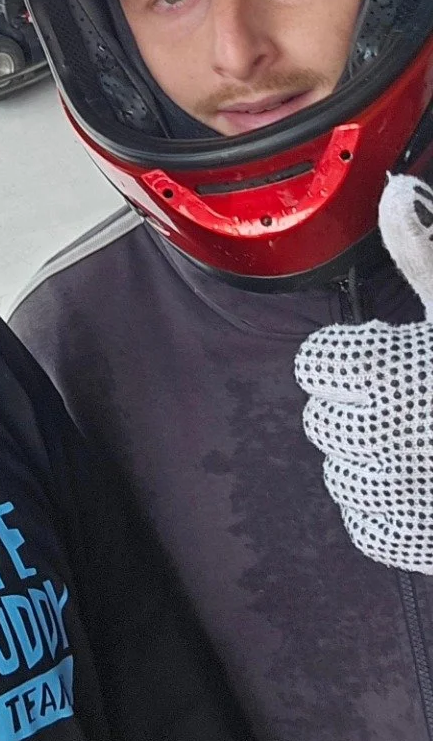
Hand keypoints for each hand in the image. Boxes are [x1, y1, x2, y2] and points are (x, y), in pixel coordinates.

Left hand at [295, 175, 432, 572]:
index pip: (319, 366)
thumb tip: (397, 194)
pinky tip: (421, 486)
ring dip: (369, 460)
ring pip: (343, 477)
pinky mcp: (432, 546)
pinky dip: (386, 511)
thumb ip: (426, 251)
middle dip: (357, 407)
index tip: (381, 353)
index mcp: (404, 372)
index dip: (347, 358)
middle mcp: (403, 438)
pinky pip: (371, 529)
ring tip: (419, 443)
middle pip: (324, 422)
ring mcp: (420, 500)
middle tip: (409, 398)